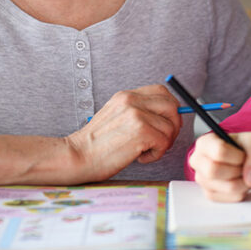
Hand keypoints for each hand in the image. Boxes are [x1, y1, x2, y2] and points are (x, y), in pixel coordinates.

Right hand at [66, 84, 181, 181]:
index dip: (170, 109)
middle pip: (172, 106)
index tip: (166, 124)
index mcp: (126, 96)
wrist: (77, 156)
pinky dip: (156, 154)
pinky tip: (140, 157)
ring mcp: (137, 115)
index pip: (162, 92)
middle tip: (162, 141)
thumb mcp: (115, 117)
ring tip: (144, 151)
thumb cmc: (96, 144)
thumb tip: (168, 118)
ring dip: (163, 144)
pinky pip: (165, 142)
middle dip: (173, 126)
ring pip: (171, 128)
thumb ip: (138, 112)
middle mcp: (132, 101)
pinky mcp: (141, 132)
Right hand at [188, 131, 250, 201]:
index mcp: (204, 143)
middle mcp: (197, 161)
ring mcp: (201, 179)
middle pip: (215, 171)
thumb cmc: (242, 146)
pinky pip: (229, 197)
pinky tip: (240, 182)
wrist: (239, 157)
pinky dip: (241, 191)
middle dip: (238, 170)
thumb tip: (250, 179)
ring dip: (243, 182)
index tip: (243, 155)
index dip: (237, 156)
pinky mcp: (209, 194)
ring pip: (226, 187)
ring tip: (244, 174)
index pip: (219, 152)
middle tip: (244, 167)